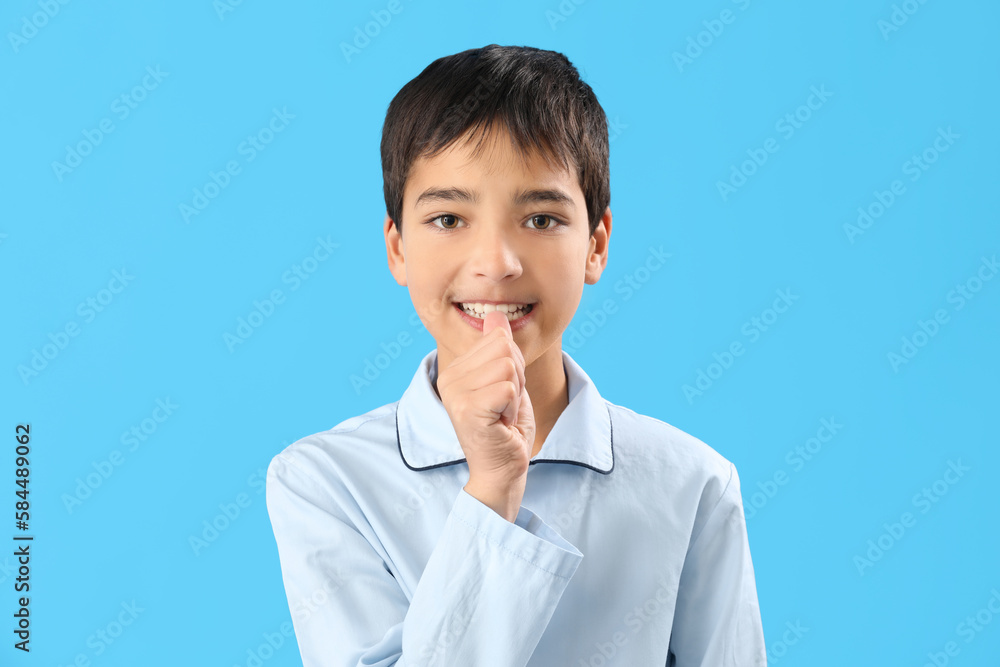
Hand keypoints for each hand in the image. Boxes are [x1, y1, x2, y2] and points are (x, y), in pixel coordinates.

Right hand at [436, 310, 535, 494]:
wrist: (501, 472)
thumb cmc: (505, 431)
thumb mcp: (506, 382)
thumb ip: (499, 350)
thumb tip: (495, 316)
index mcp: (455, 370)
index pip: (498, 339)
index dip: (514, 366)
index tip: (503, 395)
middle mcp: (449, 378)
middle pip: (505, 349)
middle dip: (518, 378)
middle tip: (505, 406)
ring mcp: (455, 394)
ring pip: (508, 366)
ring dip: (516, 394)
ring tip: (503, 415)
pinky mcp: (467, 410)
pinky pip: (508, 387)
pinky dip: (514, 407)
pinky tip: (502, 424)